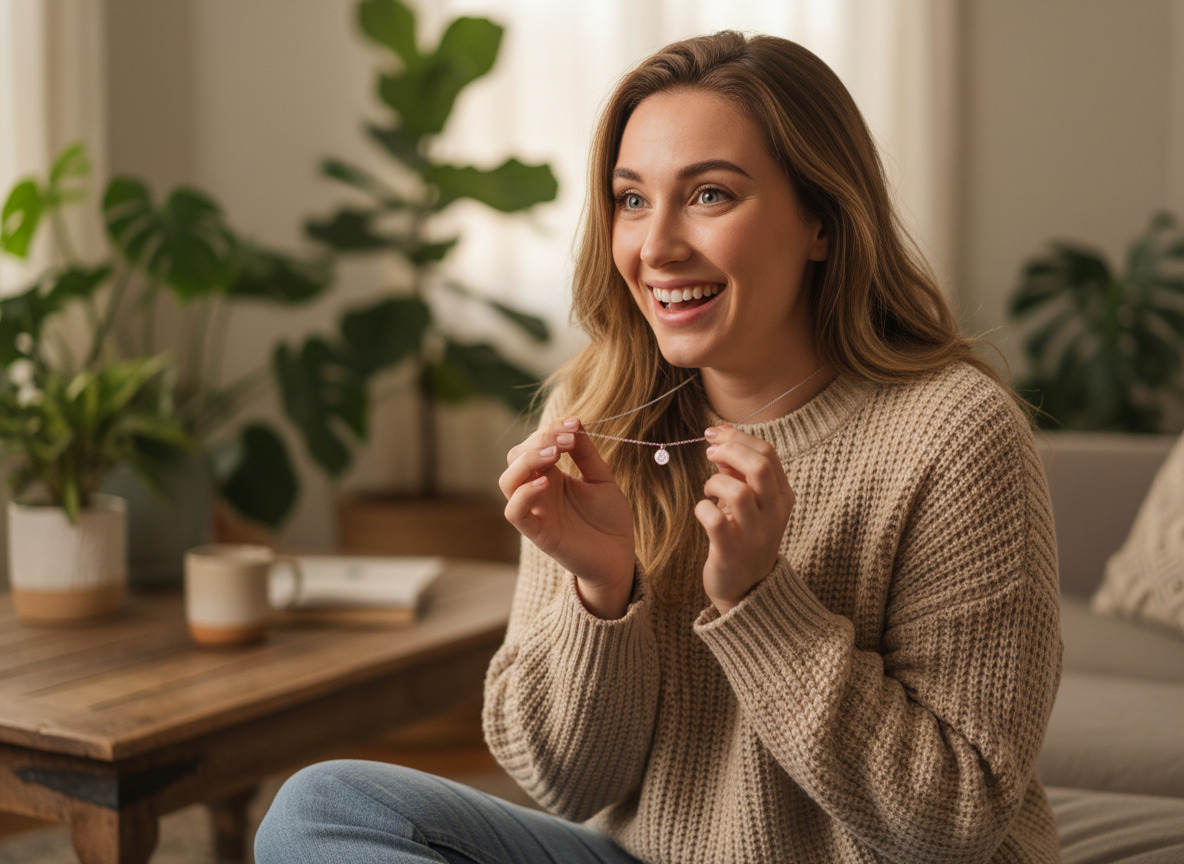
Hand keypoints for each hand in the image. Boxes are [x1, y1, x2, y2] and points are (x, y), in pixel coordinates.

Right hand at [500, 417, 634, 617]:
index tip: (574, 423)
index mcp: (551, 476)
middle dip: (538, 440)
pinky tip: (547, 482)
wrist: (619, 557)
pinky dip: (524, 493)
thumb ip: (586, 454)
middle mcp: (538, 491)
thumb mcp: (601, 478)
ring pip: (507, 481)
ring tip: (555, 453)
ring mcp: (536, 511)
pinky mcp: (537, 533)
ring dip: (527, 461)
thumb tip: (575, 422)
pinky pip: (515, 512)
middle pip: (515, 458)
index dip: (549, 429)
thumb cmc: (610, 520)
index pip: (533, 445)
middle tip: (567, 439)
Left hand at [695, 425, 793, 613]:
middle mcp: (774, 514)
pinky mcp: (731, 552)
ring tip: (709, 490)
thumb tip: (719, 435)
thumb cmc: (744, 534)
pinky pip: (716, 521)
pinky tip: (702, 510)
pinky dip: (703, 509)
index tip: (715, 435)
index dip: (738, 437)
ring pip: (739, 493)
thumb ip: (737, 469)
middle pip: (760, 466)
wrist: (748, 587)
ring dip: (716, 483)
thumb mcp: (749, 500)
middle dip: (730, 450)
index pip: (768, 454)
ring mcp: (755, 534)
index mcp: (782, 496)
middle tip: (709, 452)